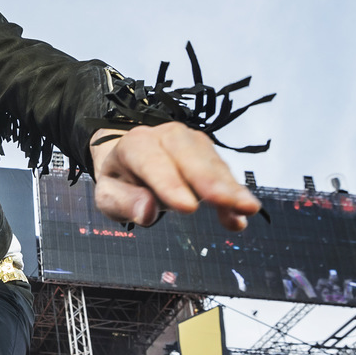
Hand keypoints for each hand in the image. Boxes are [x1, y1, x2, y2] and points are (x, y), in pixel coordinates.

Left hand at [90, 121, 259, 230]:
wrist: (131, 163)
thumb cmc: (120, 180)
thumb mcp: (108, 196)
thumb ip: (124, 204)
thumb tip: (146, 213)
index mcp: (135, 144)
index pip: (152, 162)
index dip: (170, 185)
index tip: (188, 208)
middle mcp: (166, 136)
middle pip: (189, 155)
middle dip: (210, 181)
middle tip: (229, 203)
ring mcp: (191, 142)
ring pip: (212, 162)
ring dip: (231, 187)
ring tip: (247, 209)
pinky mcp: (208, 154)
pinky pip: (224, 173)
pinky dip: (235, 194)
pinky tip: (240, 217)